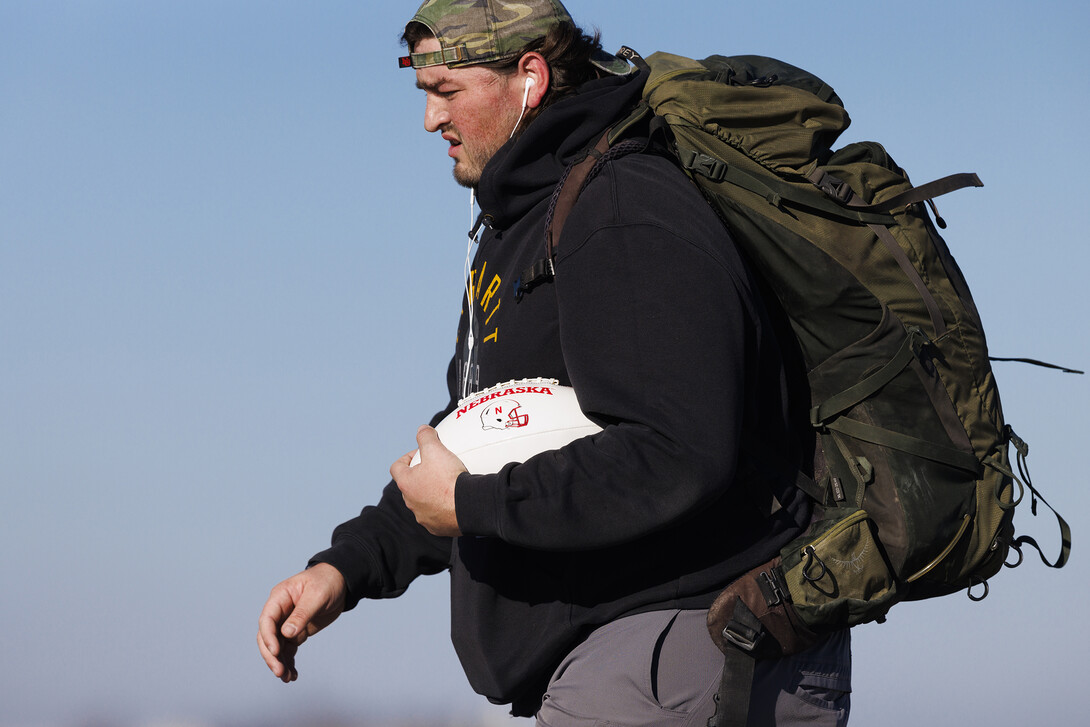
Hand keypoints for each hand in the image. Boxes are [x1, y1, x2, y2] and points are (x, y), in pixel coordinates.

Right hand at [257, 563, 345, 682]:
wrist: (342, 582)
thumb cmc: (328, 581)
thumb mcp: (317, 595)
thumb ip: (302, 613)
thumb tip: (286, 633)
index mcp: (280, 597)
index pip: (267, 619)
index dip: (268, 637)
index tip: (276, 651)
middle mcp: (279, 611)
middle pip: (267, 636)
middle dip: (271, 655)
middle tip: (280, 671)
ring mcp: (286, 623)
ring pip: (276, 646)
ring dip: (279, 662)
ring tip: (288, 678)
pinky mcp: (296, 632)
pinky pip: (288, 649)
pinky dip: (289, 661)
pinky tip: (293, 674)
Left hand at [390, 425, 464, 536]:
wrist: (468, 506)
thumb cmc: (449, 478)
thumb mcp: (436, 450)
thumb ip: (426, 437)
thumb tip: (422, 429)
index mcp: (406, 484)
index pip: (396, 467)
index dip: (406, 458)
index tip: (420, 454)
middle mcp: (411, 503)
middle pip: (410, 485)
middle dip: (420, 476)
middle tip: (436, 468)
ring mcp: (424, 517)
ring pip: (423, 502)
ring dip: (431, 493)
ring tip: (447, 485)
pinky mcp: (438, 528)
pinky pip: (437, 516)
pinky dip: (443, 508)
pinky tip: (455, 501)